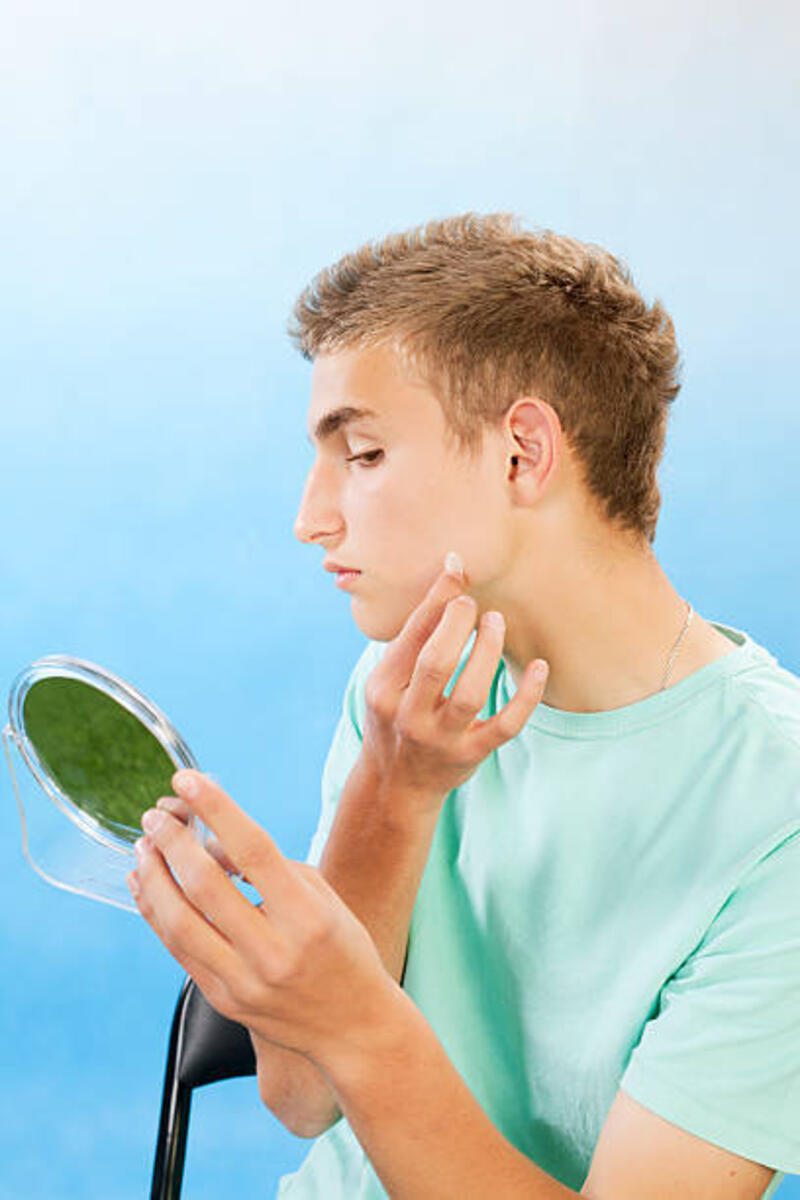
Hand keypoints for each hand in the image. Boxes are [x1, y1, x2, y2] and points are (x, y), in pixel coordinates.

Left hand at [129, 770, 396, 1064]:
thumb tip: (211, 841)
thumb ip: (268, 867)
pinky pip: (177, 949)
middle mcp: (273, 951)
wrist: (352, 1026)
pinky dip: (155, 911)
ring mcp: (243, 982)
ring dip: (153, 876)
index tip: (188, 778)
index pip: (254, 850)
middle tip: (156, 815)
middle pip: (205, 886)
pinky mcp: (222, 1000)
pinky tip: (145, 884)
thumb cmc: (342, 948)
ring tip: (143, 845)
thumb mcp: (321, 896)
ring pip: (178, 922)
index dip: (218, 809)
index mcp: (307, 917)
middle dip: (172, 842)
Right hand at [359, 559, 548, 813]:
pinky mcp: (470, 755)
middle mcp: (408, 715)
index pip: (411, 637)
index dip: (436, 599)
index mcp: (382, 689)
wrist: (396, 784)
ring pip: (470, 693)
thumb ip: (414, 638)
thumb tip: (450, 576)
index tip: (456, 568)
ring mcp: (440, 739)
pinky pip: (506, 725)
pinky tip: (539, 666)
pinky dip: (526, 695)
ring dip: (488, 651)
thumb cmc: (396, 715)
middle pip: (436, 663)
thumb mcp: (386, 681)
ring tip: (496, 621)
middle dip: (458, 623)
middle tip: (473, 603)